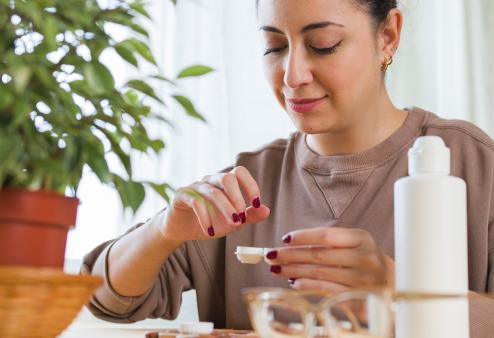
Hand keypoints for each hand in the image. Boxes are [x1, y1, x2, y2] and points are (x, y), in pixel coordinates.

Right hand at [161, 166, 269, 242]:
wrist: (181, 231)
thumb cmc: (209, 221)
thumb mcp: (232, 222)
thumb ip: (249, 216)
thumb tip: (267, 210)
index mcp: (224, 183)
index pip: (239, 172)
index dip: (250, 185)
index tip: (257, 203)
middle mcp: (210, 181)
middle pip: (227, 178)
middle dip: (237, 198)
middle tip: (241, 218)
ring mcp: (194, 186)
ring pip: (212, 192)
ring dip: (225, 208)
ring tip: (232, 225)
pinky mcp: (181, 195)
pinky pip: (195, 201)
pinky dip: (204, 217)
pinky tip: (209, 231)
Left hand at [265, 227, 394, 292]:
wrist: (389, 281)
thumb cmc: (362, 257)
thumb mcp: (352, 243)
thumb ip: (327, 241)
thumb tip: (289, 243)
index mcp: (361, 238)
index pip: (326, 236)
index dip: (303, 237)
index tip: (285, 239)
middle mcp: (364, 257)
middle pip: (319, 255)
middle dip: (291, 255)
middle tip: (271, 255)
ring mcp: (362, 279)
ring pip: (320, 273)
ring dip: (294, 270)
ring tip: (277, 268)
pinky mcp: (357, 296)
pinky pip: (326, 289)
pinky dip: (307, 285)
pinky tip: (292, 282)